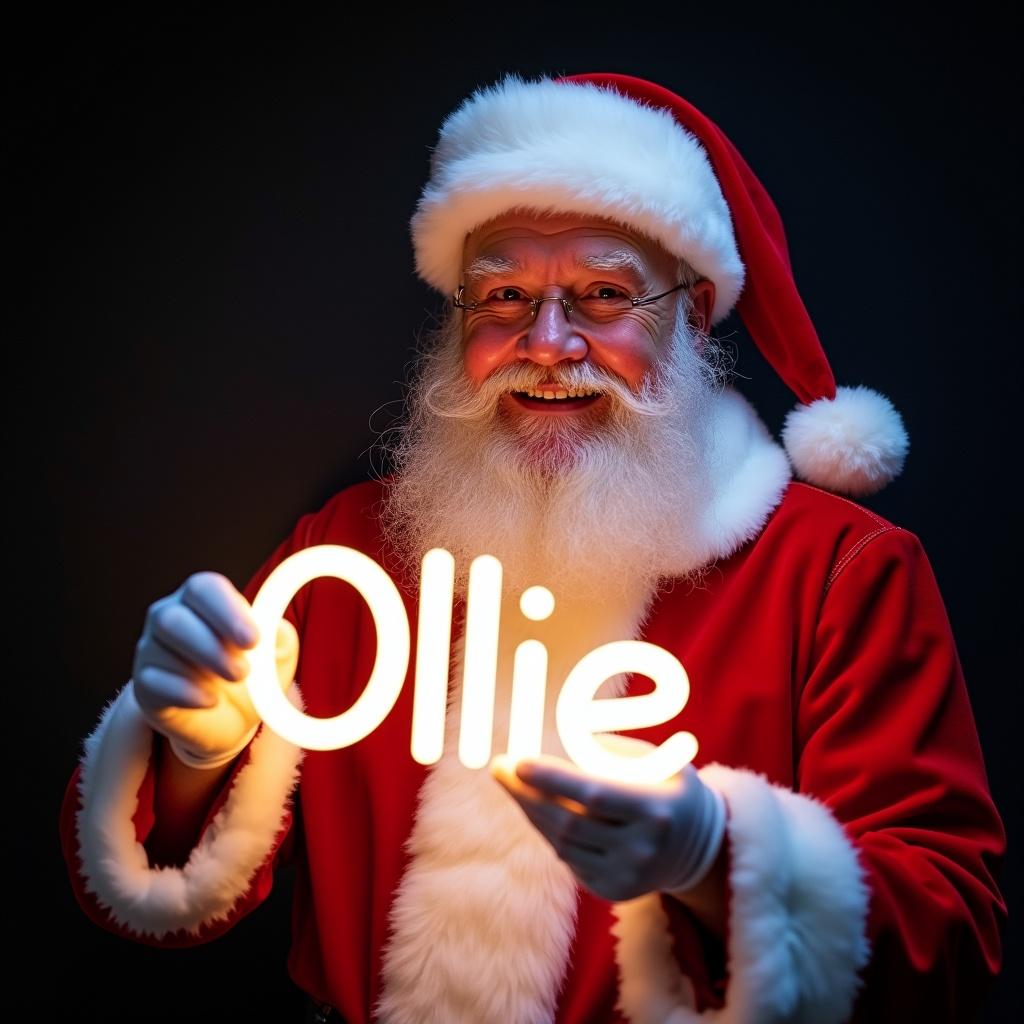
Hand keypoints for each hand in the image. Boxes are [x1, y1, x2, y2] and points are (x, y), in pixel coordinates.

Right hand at [132, 571, 298, 766]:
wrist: (233, 719)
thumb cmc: (253, 673)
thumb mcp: (277, 653)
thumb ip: (279, 635)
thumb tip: (275, 627)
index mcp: (202, 599)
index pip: (203, 588)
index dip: (227, 611)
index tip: (252, 640)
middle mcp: (168, 618)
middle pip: (172, 617)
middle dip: (211, 644)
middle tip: (244, 670)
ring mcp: (151, 651)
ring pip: (159, 648)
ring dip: (202, 666)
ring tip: (235, 680)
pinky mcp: (144, 687)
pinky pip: (152, 683)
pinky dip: (185, 693)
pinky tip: (210, 701)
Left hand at [491, 753, 724, 902]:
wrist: (701, 847)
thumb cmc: (671, 787)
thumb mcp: (661, 760)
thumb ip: (618, 750)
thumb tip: (568, 737)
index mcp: (654, 809)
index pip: (593, 794)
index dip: (552, 779)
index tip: (517, 760)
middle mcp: (641, 849)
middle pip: (569, 822)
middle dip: (526, 794)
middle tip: (499, 767)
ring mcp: (627, 876)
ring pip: (562, 844)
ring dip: (532, 812)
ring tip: (513, 784)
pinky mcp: (614, 892)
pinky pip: (569, 860)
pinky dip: (550, 833)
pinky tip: (539, 809)